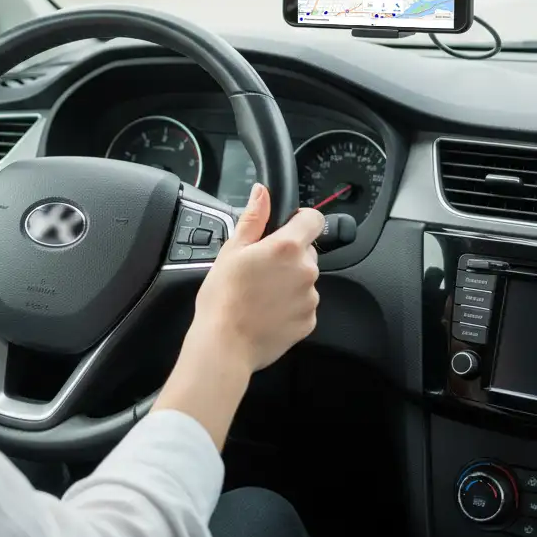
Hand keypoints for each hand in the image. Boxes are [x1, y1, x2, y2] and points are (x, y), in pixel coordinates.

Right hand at [190, 183, 323, 373]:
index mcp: (287, 247)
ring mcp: (310, 298)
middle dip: (289, 254)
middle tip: (260, 266)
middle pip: (307, 250)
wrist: (225, 343)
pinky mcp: (310, 321)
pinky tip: (266, 309)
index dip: (300, 219)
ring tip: (260, 292)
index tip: (286, 227)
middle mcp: (306, 270)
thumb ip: (253, 218)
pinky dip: (290, 304)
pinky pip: (304, 304)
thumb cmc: (223, 296)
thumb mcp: (232, 250)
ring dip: (289, 280)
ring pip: (305, 278)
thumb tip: (262, 192)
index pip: (314, 219)